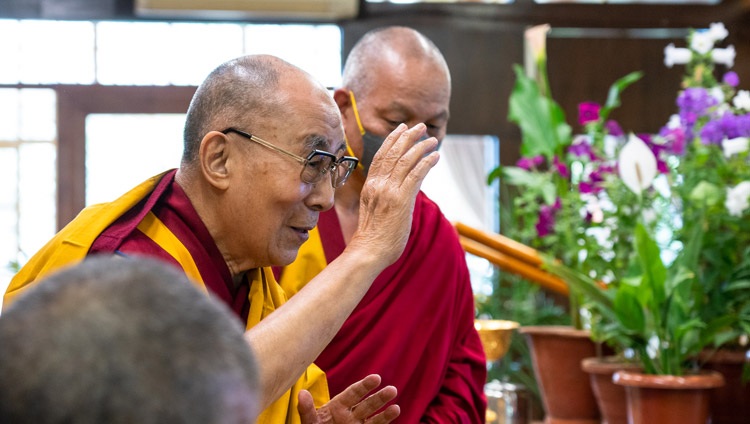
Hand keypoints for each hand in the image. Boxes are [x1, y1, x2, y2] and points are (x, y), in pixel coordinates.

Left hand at [298, 374, 399, 423]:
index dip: (365, 385)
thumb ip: (306, 410)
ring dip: (386, 413)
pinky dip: (384, 422)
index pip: (353, 393)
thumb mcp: (309, 422)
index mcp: (338, 406)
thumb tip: (302, 393)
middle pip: (367, 404)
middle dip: (379, 397)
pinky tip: (394, 415)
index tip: (376, 378)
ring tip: (396, 408)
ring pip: (374, 418)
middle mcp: (350, 415)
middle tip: (392, 390)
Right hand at [349, 123, 438, 266]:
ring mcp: (389, 191)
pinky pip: (415, 174)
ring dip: (420, 146)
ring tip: (431, 139)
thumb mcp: (374, 211)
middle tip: (419, 126)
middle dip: (407, 136)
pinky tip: (435, 156)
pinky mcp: (401, 200)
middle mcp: (378, 184)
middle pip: (393, 153)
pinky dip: (426, 162)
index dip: (392, 140)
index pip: (381, 156)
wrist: (368, 252)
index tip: (401, 129)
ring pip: (406, 160)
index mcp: (370, 186)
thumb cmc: (373, 238)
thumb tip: (400, 193)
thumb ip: (384, 197)